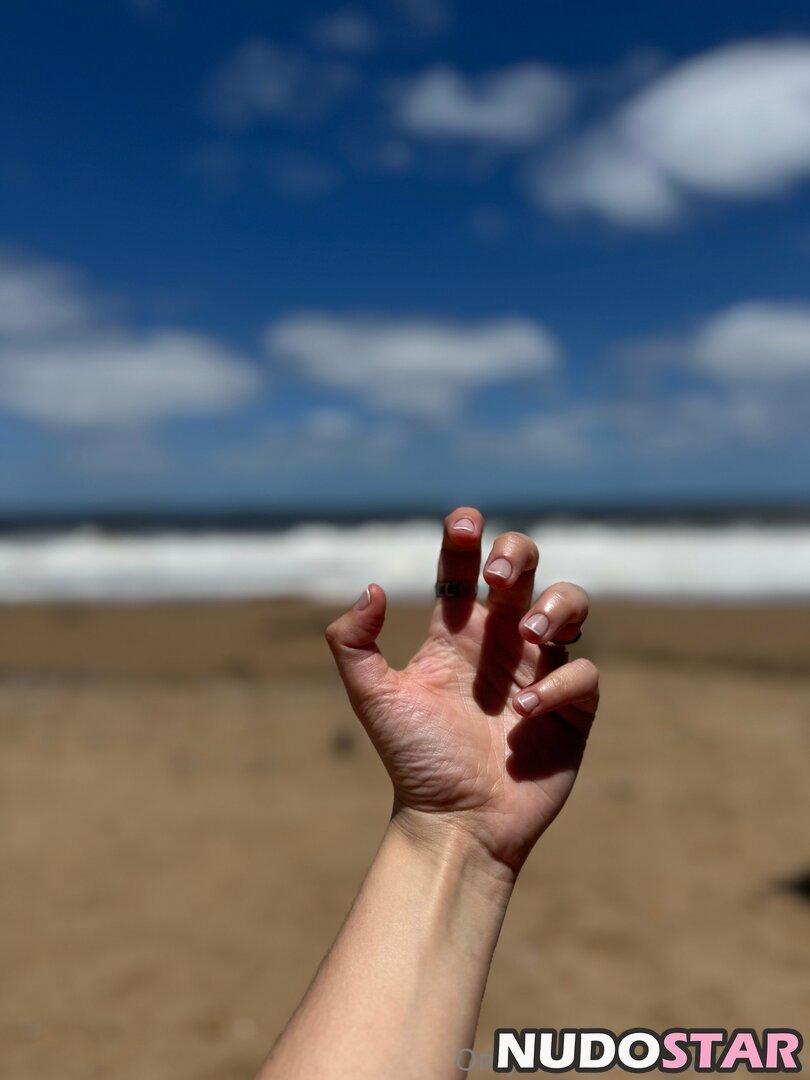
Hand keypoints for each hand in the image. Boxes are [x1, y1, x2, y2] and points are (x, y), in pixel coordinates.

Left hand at [325, 507, 598, 878]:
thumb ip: (354, 642)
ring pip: (570, 604)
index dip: (466, 538)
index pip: (463, 571)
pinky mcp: (571, 708)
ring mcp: (539, 671)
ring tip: (530, 636)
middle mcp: (501, 643)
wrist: (455, 824)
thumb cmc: (414, 761)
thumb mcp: (373, 698)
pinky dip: (560, 683)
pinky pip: (585, 674)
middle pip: (524, 570)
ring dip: (556, 606)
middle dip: (518, 554)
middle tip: (498, 577)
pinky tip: (525, 712)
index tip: (464, 521)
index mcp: (456, 636)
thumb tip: (372, 588)